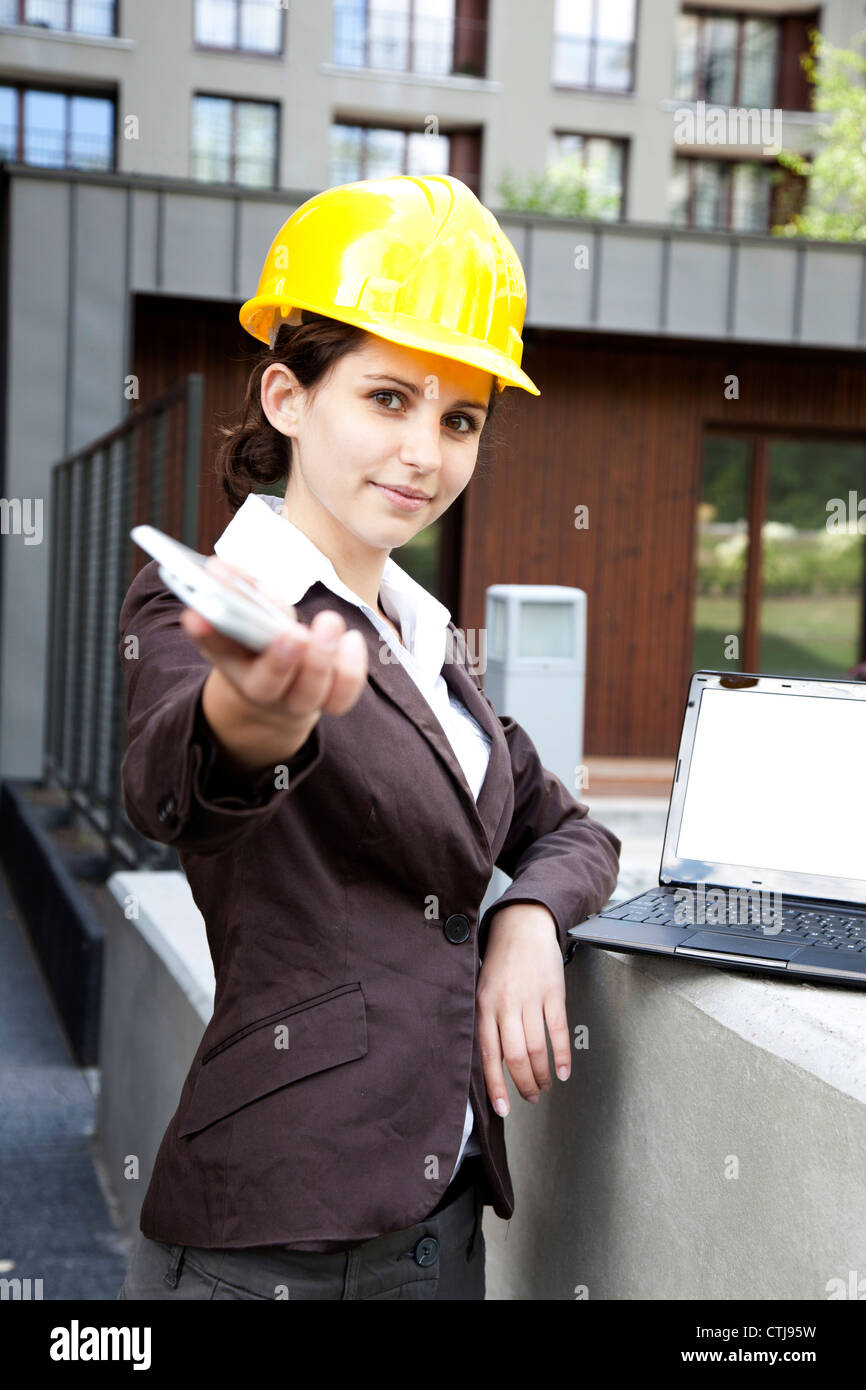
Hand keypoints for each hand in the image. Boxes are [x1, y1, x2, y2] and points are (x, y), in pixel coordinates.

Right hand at [179, 556, 367, 767]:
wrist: (272, 682)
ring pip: (314, 691)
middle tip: (294, 633)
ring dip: (323, 658)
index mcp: (242, 676)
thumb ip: (226, 597)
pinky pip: (345, 690)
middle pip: (274, 685)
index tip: (207, 617)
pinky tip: (352, 639)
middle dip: (284, 659)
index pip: (226, 657)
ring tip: (328, 622)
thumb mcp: (233, 624)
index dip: (217, 639)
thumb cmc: (250, 645)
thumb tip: (217, 568)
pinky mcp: (332, 694)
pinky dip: (352, 667)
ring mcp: (304, 697)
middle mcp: (273, 693)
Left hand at [476, 903, 570, 1116]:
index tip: (503, 1109)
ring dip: (542, 1074)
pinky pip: (558, 1031)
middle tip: (529, 1097)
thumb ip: (488, 1023)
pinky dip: (562, 1055)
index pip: (488, 1055)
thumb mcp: (484, 990)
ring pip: (537, 1048)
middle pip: (515, 1056)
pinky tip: (564, 1071)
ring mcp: (531, 998)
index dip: (496, 1086)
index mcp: (485, 1006)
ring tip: (545, 1085)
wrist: (523, 926)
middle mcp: (506, 1004)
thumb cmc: (502, 962)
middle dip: (524, 1084)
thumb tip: (494, 1064)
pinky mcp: (553, 992)